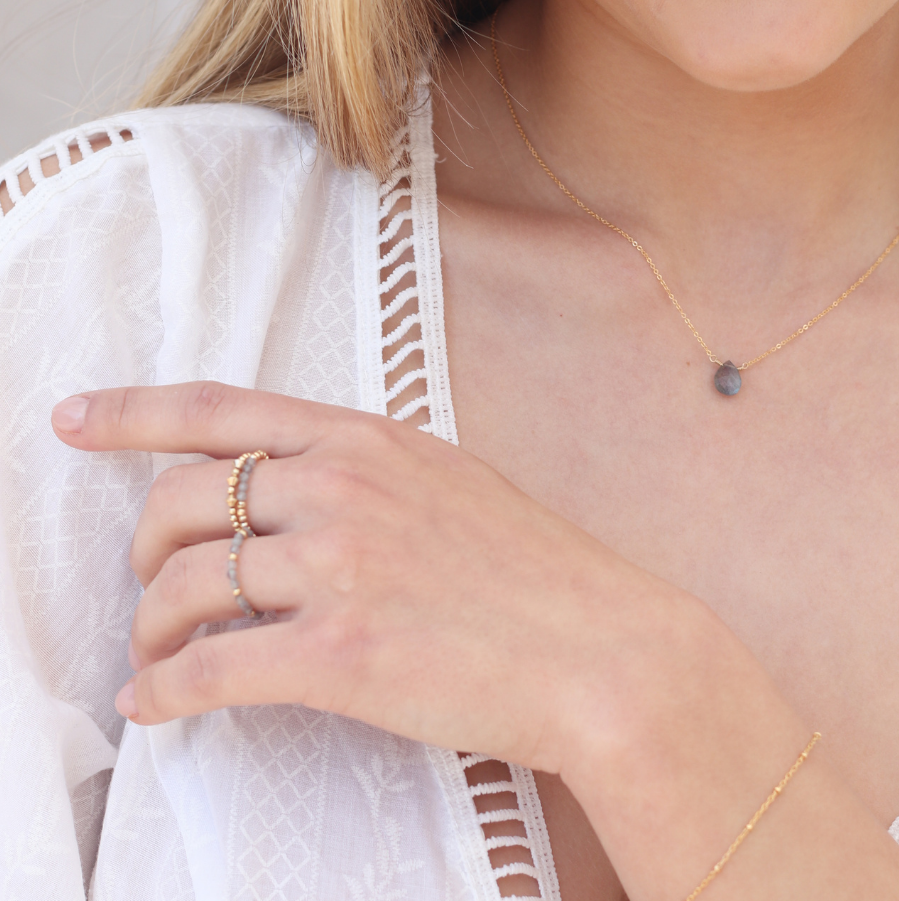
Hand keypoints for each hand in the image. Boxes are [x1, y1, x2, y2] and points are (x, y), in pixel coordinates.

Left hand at [50, 381, 707, 778]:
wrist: (602, 647)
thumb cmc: (535, 569)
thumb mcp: (450, 480)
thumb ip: (369, 469)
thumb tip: (297, 487)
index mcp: (369, 439)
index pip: (224, 411)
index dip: (134, 411)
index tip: (75, 418)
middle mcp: (344, 488)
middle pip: (182, 500)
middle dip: (143, 549)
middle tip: (150, 588)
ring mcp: (340, 567)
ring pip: (183, 587)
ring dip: (148, 630)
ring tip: (155, 658)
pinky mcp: (340, 652)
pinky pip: (209, 669)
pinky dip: (164, 692)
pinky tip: (158, 707)